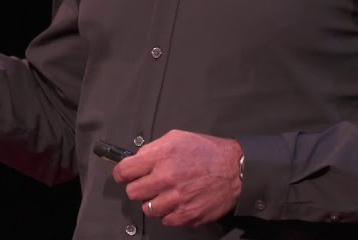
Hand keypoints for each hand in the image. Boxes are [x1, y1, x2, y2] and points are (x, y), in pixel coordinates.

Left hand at [113, 129, 242, 226]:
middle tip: (149, 184)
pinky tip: (179, 202)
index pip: (124, 171)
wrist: (236, 170)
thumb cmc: (208, 152)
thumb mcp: (178, 138)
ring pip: (148, 209)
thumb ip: (154, 148)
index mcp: (162, 157)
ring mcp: (176, 199)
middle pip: (133, 192)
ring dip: (154, 202)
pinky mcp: (187, 215)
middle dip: (139, 188)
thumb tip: (136, 158)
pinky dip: (170, 213)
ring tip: (167, 193)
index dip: (122, 173)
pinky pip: (166, 220)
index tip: (124, 175)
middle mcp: (166, 178)